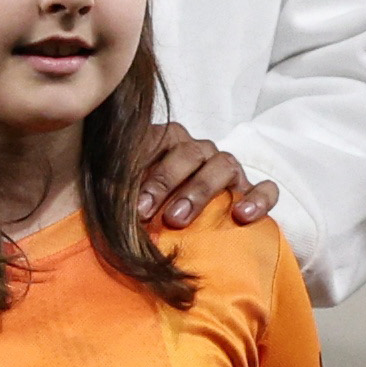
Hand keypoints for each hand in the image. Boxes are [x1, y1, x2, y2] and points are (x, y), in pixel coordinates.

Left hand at [127, 118, 278, 231]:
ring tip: (177, 219)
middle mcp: (198, 150)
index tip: (125, 201)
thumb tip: (100, 203)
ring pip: (222, 165)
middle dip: (164, 182)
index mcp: (166, 141)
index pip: (155, 141)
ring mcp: (226, 168)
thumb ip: (117, 192)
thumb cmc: (148, 208)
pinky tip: (241, 216)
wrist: (180, 225)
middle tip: (144, 212)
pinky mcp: (252, 190)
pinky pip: (265, 188)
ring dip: (198, 191)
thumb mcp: (127, 196)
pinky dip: (257, 199)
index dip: (138, 169)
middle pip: (187, 153)